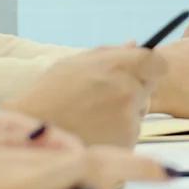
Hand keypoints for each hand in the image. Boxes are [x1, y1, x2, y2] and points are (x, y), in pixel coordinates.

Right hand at [4, 46, 165, 147]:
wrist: (31, 137)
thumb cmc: (49, 96)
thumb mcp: (73, 64)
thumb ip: (110, 53)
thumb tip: (136, 43)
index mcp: (117, 66)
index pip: (157, 63)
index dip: (149, 67)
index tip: (139, 73)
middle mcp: (128, 92)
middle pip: (148, 88)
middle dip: (133, 91)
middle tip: (102, 98)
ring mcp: (128, 120)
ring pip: (138, 113)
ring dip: (124, 114)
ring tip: (91, 118)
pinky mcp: (126, 144)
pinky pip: (130, 135)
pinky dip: (117, 135)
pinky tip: (93, 134)